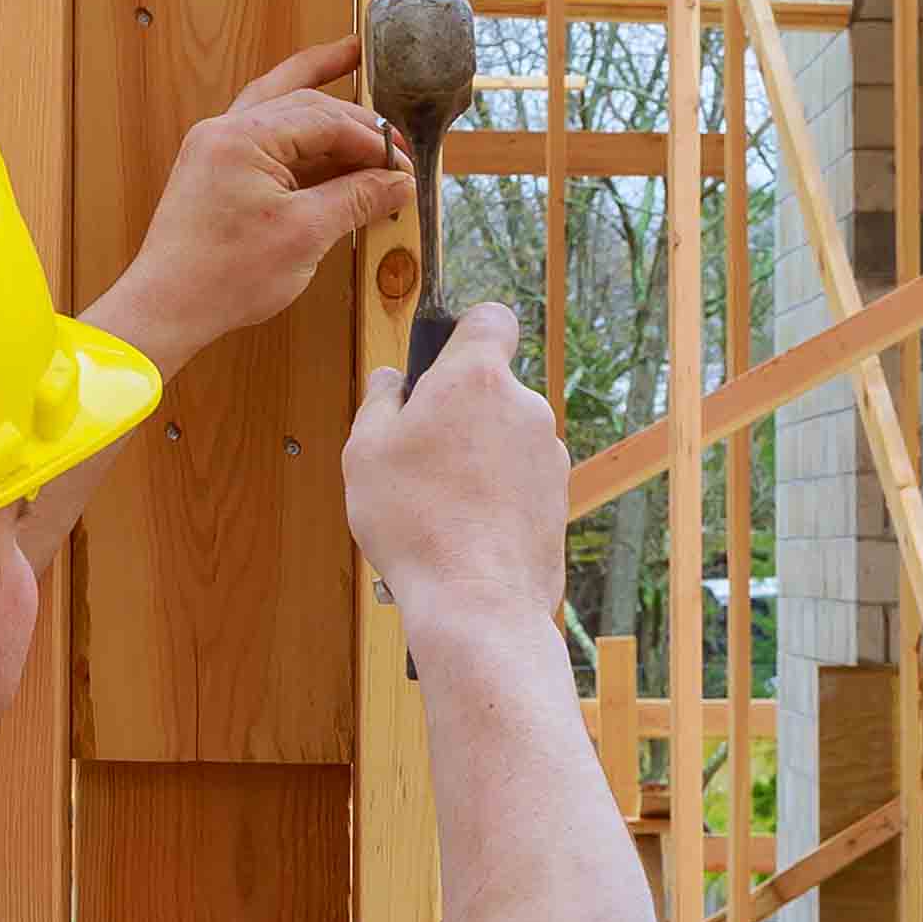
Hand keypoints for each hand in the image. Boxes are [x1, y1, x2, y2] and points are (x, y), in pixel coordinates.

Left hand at [83, 39, 413, 374]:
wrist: (167, 308)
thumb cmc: (224, 276)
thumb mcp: (305, 234)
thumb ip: (356, 199)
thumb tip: (399, 184)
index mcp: (243, 137)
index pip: (324, 119)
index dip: (370, 140)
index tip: (401, 166)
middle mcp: (225, 131)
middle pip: (301, 101)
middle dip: (350, 115)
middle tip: (392, 133)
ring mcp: (216, 148)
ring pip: (277, 105)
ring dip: (317, 94)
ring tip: (348, 63)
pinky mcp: (216, 171)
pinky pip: (265, 137)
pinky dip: (300, 136)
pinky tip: (325, 138)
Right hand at [342, 302, 567, 620]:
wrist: (476, 602)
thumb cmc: (415, 521)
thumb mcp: (364, 451)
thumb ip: (379, 401)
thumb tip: (393, 381)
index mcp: (477, 379)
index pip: (489, 319)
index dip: (463, 332)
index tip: (438, 362)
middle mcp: (525, 406)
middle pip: (489, 388)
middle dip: (456, 412)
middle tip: (415, 455)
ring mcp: (549, 454)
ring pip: (503, 437)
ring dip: (475, 456)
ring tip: (435, 503)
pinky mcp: (558, 497)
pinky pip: (518, 479)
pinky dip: (495, 493)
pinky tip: (463, 529)